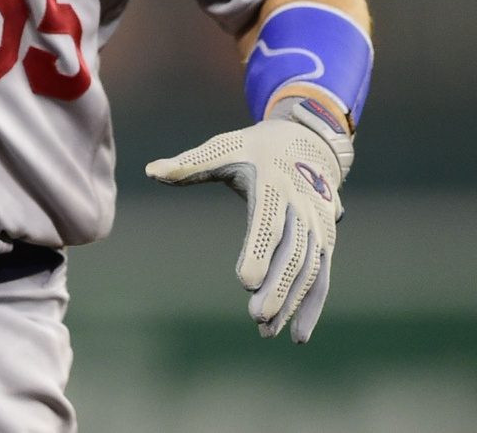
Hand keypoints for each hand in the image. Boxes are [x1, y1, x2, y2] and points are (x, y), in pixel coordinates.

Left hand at [145, 97, 352, 341]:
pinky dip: (312, 306)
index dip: (260, 251)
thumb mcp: (225, 147)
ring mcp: (318, 225)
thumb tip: (150, 170)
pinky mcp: (326, 240)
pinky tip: (297, 335)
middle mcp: (301, 207)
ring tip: (267, 330)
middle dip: (277, 286)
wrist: (309, 141)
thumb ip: (190, 164)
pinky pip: (322, 276)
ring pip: (309, 268)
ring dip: (291, 301)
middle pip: (293, 252)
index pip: (268, 222)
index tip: (245, 281)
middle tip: (256, 315)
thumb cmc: (257, 148)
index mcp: (274, 184)